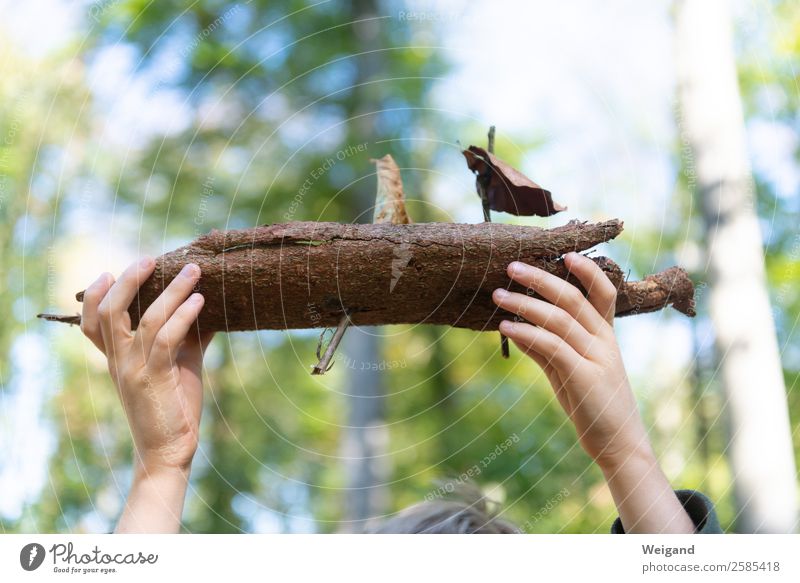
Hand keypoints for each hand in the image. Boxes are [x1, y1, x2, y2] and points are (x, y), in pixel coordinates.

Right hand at [80, 258, 212, 475]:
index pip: (92, 323)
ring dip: (171, 290)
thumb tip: (208, 308)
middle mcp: (119, 361)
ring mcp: (134, 369)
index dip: (96, 296)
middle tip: (150, 259)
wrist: (169, 451)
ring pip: (145, 318)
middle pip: (109, 311)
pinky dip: (183, 315)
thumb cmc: (175, 406)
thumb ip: (188, 336)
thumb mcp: (180, 364)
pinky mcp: (154, 378)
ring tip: (193, 271)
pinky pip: (166, 338)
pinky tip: (199, 301)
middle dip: (128, 280)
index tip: (109, 272)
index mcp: (118, 359)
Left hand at [491, 252, 649, 470]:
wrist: (618, 446)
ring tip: (497, 295)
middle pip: (573, 298)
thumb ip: (546, 349)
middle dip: (541, 278)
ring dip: (524, 303)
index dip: (588, 271)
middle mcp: (605, 342)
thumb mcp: (568, 372)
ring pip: (559, 319)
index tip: (565, 253)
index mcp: (606, 336)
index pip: (604, 293)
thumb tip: (515, 328)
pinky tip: (505, 328)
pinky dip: (526, 333)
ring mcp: (598, 359)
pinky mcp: (586, 378)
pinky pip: (552, 347)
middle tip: (511, 266)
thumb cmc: (592, 406)